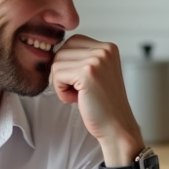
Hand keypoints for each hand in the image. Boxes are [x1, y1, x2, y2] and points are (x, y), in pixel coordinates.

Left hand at [49, 35, 142, 162]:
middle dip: (63, 73)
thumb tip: (51, 52)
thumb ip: (82, 58)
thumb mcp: (97, 72)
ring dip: (61, 83)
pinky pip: (57, 76)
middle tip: (79, 90)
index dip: (68, 64)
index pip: (72, 42)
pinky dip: (61, 91)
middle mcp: (104, 50)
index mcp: (108, 47)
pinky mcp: (86, 73)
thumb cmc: (104, 104)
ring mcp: (96, 60)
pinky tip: (77, 99)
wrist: (117, 126)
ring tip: (79, 95)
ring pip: (57, 63)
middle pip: (62, 51)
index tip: (80, 82)